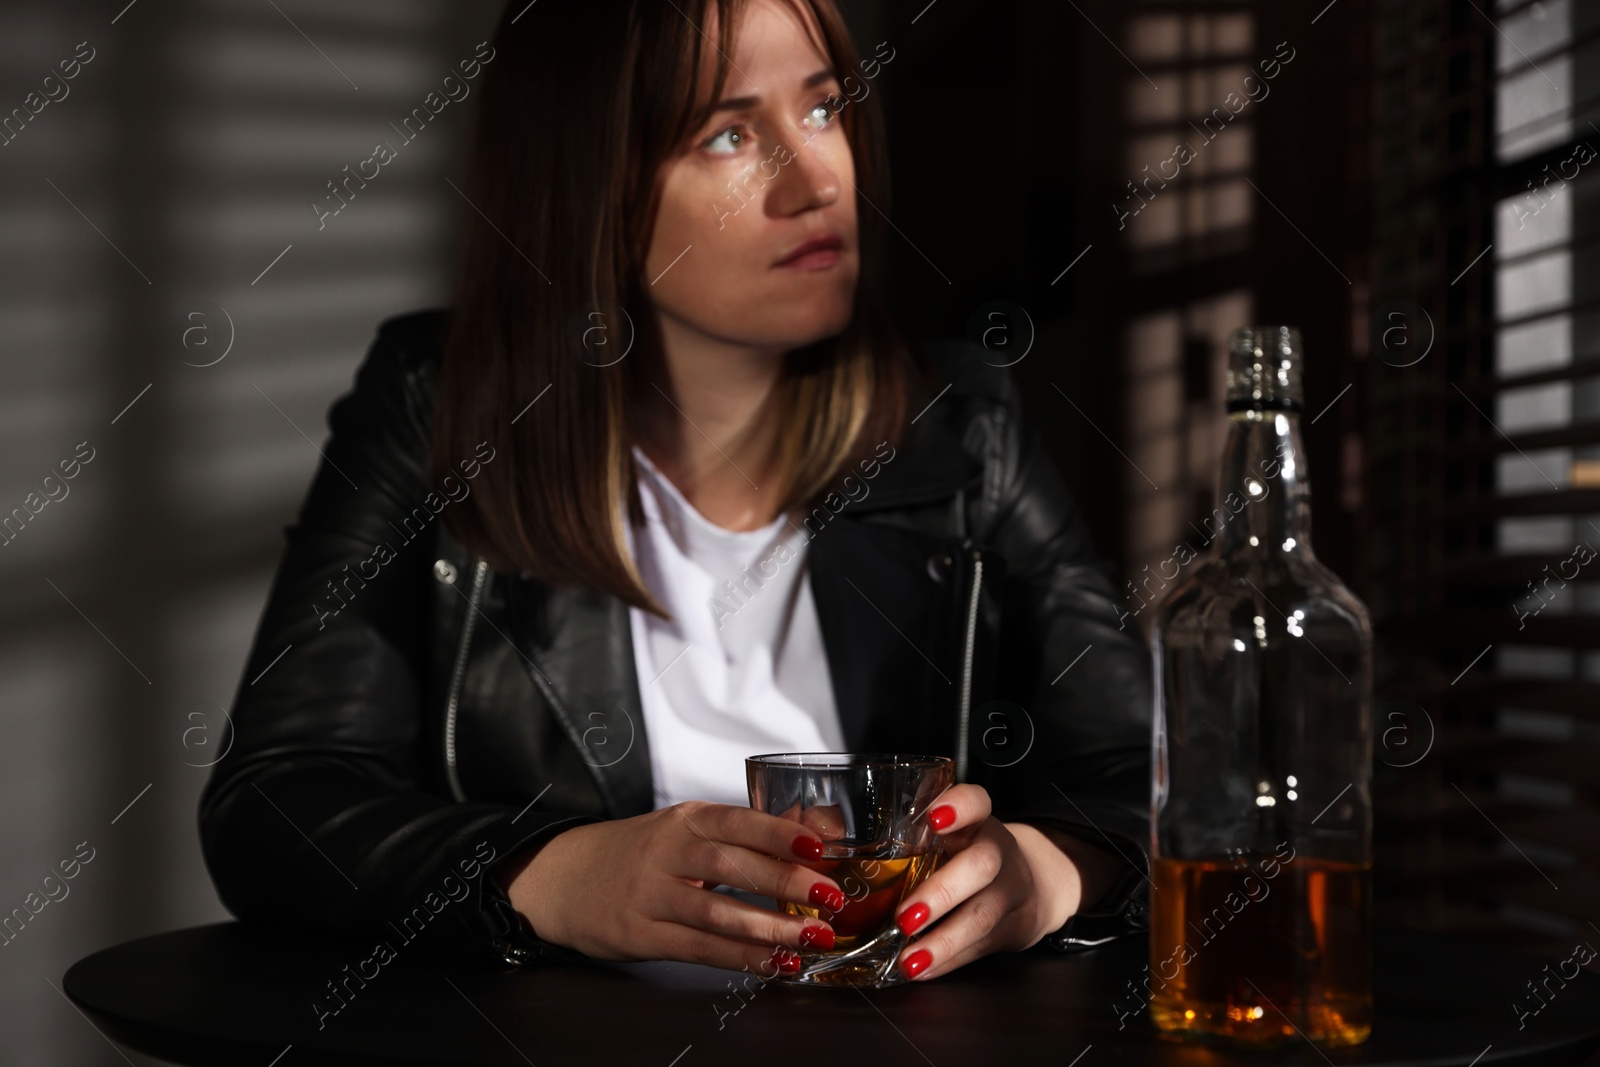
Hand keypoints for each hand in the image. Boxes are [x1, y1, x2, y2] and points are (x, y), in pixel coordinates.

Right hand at [494, 801, 848, 974]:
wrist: (564, 877)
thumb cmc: (640, 853)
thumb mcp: (685, 830)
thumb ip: (743, 836)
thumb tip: (816, 836)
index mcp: (686, 820)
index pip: (738, 821)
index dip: (780, 833)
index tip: (818, 848)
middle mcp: (667, 852)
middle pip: (731, 866)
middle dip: (785, 883)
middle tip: (829, 897)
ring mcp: (650, 895)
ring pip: (717, 913)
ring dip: (770, 928)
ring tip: (811, 937)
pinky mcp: (640, 934)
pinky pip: (698, 948)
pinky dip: (739, 958)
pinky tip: (773, 962)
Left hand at [889, 784, 1122, 980]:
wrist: (1032, 885)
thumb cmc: (967, 855)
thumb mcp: (952, 835)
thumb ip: (912, 837)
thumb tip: (839, 842)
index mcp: (976, 822)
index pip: (976, 802)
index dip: (959, 807)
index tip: (934, 817)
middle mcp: (997, 852)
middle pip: (981, 865)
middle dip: (941, 893)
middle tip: (904, 917)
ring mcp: (1009, 892)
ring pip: (982, 915)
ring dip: (944, 942)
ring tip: (910, 961)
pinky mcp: (1011, 928)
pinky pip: (980, 947)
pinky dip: (948, 962)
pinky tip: (923, 969)